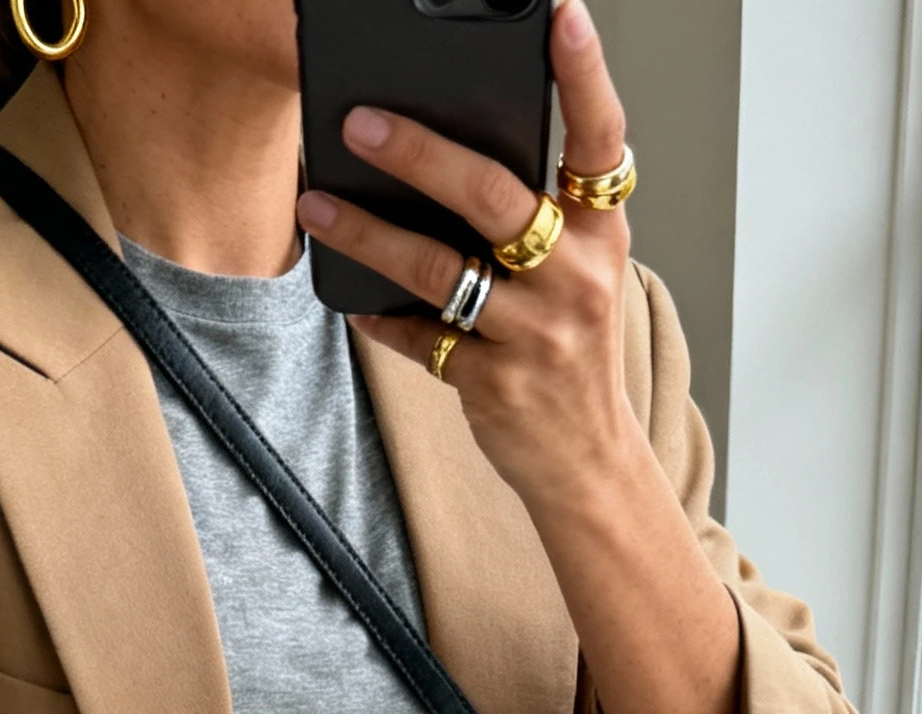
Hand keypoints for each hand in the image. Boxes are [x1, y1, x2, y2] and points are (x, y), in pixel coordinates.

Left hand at [296, 0, 634, 513]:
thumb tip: (444, 157)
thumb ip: (539, 220)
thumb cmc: (572, 352)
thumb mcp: (580, 275)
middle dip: (419, 151)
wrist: (587, 460)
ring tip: (318, 204)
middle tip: (359, 121)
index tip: (562, 13)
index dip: (584, 73)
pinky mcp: (495, 382)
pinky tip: (351, 296)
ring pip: (439, 267)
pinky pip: (421, 336)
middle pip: (492, 195)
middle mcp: (577, 275)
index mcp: (603, 232)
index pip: (600, 138)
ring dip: (369, 231)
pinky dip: (380, 316)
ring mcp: (536, 332)